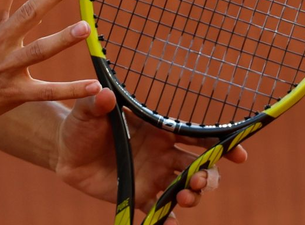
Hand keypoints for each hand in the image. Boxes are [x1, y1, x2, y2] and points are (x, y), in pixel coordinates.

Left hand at [55, 88, 247, 220]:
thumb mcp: (88, 110)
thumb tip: (102, 93)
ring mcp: (154, 178)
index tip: (238, 154)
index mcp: (158, 131)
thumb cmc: (82, 125)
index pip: (195, 136)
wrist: (65, 152)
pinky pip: (160, 213)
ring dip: (192, 197)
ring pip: (186, 191)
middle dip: (208, 176)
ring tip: (183, 198)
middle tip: (199, 180)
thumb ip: (97, 103)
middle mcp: (163, 155)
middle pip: (199, 167)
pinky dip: (168, 222)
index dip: (220, 144)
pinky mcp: (140, 197)